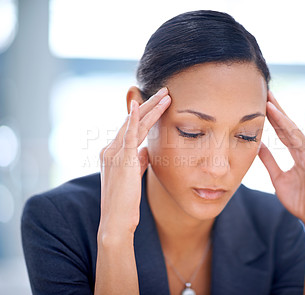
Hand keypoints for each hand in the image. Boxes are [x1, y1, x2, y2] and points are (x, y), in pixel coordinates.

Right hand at [98, 88, 170, 235]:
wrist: (115, 220)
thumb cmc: (125, 201)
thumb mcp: (132, 176)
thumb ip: (137, 161)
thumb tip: (145, 150)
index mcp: (113, 153)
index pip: (131, 128)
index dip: (145, 115)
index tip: (157, 103)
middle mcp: (111, 149)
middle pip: (133, 121)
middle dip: (149, 105)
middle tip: (164, 92)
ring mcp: (114, 153)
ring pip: (134, 124)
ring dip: (150, 107)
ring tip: (165, 94)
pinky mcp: (120, 159)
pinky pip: (128, 135)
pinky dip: (133, 119)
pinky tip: (139, 105)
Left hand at [258, 91, 304, 228]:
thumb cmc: (298, 198)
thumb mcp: (277, 177)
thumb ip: (269, 161)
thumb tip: (257, 146)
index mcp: (294, 155)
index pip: (280, 132)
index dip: (271, 119)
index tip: (261, 104)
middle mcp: (302, 152)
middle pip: (287, 127)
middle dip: (276, 111)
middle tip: (265, 93)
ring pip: (295, 133)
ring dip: (284, 118)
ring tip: (272, 103)